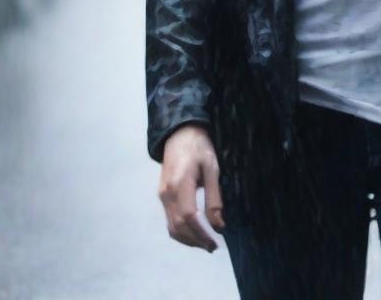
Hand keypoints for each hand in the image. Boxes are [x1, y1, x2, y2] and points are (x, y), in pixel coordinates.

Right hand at [158, 123, 224, 251]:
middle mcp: (167, 193)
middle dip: (195, 241)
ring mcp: (162, 195)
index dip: (202, 234)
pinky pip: (169, 220)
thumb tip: (219, 225)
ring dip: (187, 239)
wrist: (179, 134)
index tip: (215, 243)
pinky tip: (194, 232)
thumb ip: (214, 196)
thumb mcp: (212, 168)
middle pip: (178, 227)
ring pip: (171, 227)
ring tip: (205, 242)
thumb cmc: (199, 147)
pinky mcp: (162, 196)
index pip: (189, 217)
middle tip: (213, 247)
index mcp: (180, 183)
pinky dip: (181, 231)